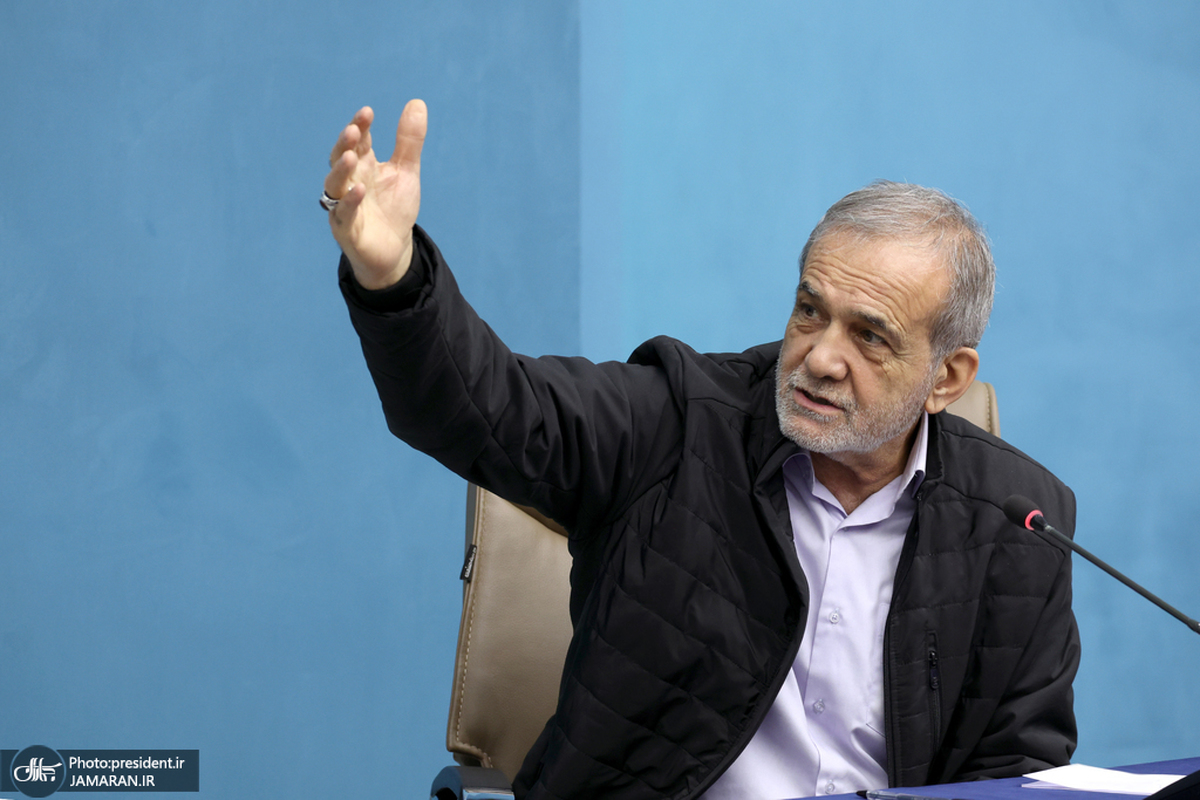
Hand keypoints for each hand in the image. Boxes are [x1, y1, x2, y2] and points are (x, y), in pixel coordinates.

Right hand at [324, 99, 426, 289]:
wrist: (394, 249)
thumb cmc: (394, 207)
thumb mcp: (406, 171)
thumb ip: (409, 141)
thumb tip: (417, 102)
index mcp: (363, 165)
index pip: (359, 141)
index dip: (361, 126)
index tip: (368, 112)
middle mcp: (349, 181)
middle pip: (340, 158)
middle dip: (346, 144)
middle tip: (354, 130)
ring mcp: (344, 205)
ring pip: (335, 184)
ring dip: (341, 170)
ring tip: (351, 156)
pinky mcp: (346, 229)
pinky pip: (344, 213)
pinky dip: (350, 202)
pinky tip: (359, 190)